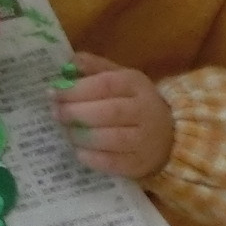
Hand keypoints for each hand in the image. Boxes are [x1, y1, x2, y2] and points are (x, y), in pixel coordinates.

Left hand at [54, 55, 175, 179]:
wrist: (171, 135)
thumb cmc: (135, 102)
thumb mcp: (121, 78)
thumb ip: (95, 68)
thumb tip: (70, 61)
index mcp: (137, 85)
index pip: (105, 85)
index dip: (76, 89)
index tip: (53, 93)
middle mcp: (144, 111)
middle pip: (108, 112)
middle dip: (76, 113)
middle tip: (56, 113)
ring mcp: (145, 140)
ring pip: (111, 138)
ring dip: (82, 135)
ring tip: (67, 131)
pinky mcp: (140, 164)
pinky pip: (113, 163)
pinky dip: (92, 158)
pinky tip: (78, 151)